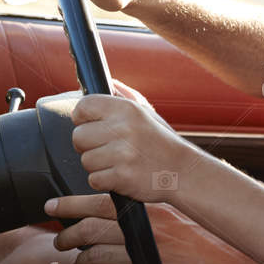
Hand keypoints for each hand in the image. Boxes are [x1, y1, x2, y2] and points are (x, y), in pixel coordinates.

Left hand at [45, 194, 263, 263]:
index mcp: (153, 210)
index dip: (70, 204)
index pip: (101, 201)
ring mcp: (149, 256)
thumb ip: (155, 218)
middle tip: (60, 243)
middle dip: (67, 236)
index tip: (51, 205)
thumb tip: (126, 215)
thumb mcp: (185, 223)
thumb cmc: (216, 249)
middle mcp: (148, 229)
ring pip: (97, 256)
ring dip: (83, 263)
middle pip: (90, 228)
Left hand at [70, 92, 190, 200]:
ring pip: (86, 160)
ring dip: (98, 165)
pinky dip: (105, 181)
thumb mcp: (146, 113)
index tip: (92, 126)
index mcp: (127, 109)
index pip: (83, 107)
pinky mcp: (122, 176)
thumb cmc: (161, 142)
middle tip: (108, 149)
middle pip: (78, 137)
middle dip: (88, 146)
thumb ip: (122, 95)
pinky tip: (121, 176)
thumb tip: (101, 82)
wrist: (184, 172)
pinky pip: (94, 180)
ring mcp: (123, 153)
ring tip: (118, 163)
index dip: (83, 119)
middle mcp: (124, 128)